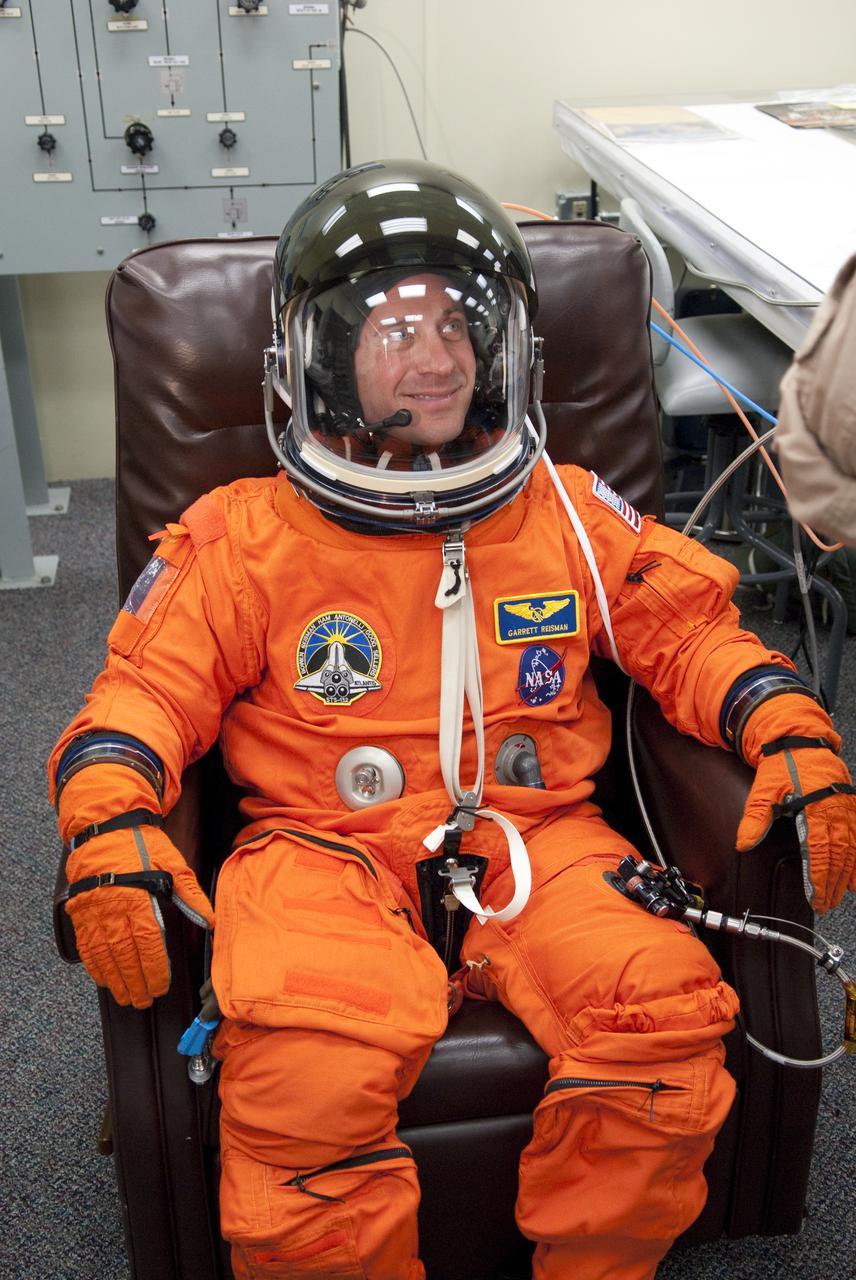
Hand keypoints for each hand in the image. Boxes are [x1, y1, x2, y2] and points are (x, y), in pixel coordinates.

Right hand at [65, 825, 213, 1006]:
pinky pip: (86, 944)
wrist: (104, 827)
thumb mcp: (174, 865)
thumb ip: (191, 896)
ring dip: (114, 980)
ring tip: (125, 997)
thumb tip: (211, 921)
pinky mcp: (80, 910)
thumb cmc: (142, 845)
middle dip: (134, 982)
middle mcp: (112, 909)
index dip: (154, 970)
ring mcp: (93, 912)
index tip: (160, 987)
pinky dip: (94, 965)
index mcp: (138, 899)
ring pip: (103, 955)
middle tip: (143, 1002)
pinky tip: (103, 978)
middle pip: (124, 956)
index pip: (148, 945)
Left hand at [736, 696, 855, 913]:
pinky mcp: (850, 805)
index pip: (818, 851)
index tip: (815, 897)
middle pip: (837, 855)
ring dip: (847, 874)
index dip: (818, 877)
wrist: (800, 739)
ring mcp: (846, 808)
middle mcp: (835, 810)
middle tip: (826, 903)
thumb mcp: (764, 789)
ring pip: (851, 848)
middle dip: (832, 882)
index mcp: (814, 808)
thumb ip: (755, 818)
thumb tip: (743, 843)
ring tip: (841, 895)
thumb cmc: (782, 764)